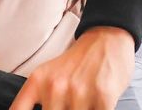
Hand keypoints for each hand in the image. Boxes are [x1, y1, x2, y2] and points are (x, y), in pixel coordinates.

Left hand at [10, 26, 135, 109]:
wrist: (106, 39)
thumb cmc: (78, 62)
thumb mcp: (48, 74)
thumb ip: (37, 97)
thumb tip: (35, 108)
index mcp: (38, 82)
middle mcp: (55, 86)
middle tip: (68, 104)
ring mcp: (78, 92)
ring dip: (82, 109)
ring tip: (85, 101)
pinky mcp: (103, 96)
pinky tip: (97, 103)